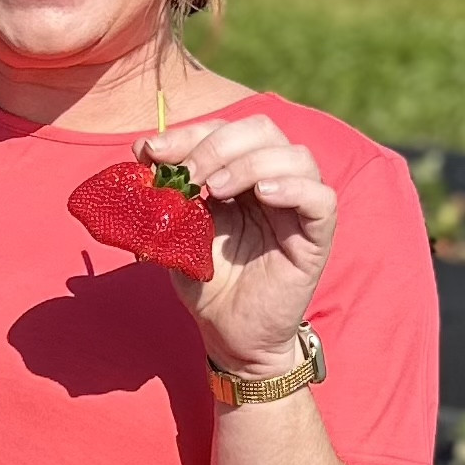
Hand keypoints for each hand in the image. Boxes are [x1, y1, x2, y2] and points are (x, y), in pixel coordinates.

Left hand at [144, 115, 335, 375]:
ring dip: (248, 163)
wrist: (228, 335)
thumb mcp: (177, 231)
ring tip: (213, 190)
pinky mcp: (316, 237)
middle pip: (262, 130)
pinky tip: (262, 195)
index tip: (153, 152)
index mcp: (241, 173)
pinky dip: (293, 188)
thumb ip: (166, 191)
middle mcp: (274, 181)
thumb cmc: (207, 283)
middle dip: (217, 144)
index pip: (225, 129)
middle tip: (187, 175)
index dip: (189, 134)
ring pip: (295, 155)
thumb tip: (143, 148)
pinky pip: (321, 198)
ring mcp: (298, 207)